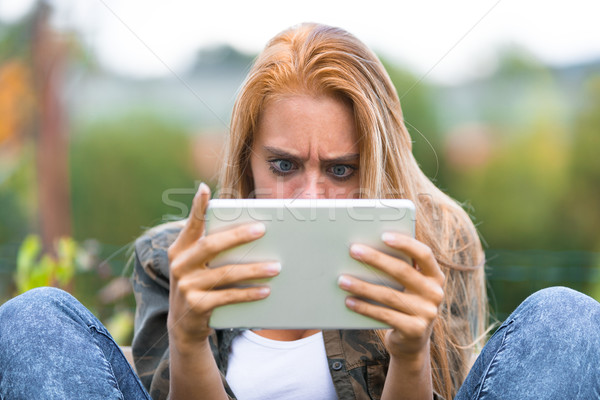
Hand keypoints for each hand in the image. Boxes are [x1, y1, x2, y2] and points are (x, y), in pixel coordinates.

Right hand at [167, 183, 280, 346]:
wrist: (184, 325)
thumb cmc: (200, 284)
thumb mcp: (198, 263)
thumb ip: (213, 245)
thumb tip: (251, 229)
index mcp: (181, 249)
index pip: (191, 225)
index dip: (197, 207)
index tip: (204, 189)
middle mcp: (179, 265)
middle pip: (210, 246)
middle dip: (237, 236)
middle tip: (262, 229)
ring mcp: (186, 287)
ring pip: (224, 273)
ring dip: (253, 270)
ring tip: (276, 267)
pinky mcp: (196, 306)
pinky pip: (228, 297)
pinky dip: (248, 293)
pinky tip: (266, 290)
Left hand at [338, 232, 444, 359]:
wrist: (411, 342)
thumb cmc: (404, 304)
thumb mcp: (408, 287)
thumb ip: (399, 269)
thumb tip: (367, 249)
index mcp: (435, 276)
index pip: (424, 254)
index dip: (405, 243)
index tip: (383, 235)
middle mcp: (435, 293)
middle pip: (402, 271)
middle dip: (375, 259)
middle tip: (353, 250)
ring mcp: (427, 313)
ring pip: (389, 295)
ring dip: (362, 286)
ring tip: (342, 279)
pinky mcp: (414, 330)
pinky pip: (384, 315)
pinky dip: (364, 307)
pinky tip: (349, 300)